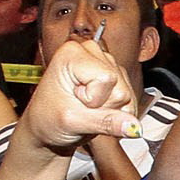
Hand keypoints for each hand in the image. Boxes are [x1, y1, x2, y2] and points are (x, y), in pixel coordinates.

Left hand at [22, 34, 140, 151]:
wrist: (46, 127)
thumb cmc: (48, 119)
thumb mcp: (73, 122)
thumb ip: (105, 122)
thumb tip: (133, 127)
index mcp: (73, 53)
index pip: (107, 78)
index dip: (93, 99)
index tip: (74, 100)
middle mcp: (91, 52)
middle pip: (120, 87)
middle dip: (103, 107)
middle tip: (80, 108)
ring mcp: (105, 63)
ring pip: (127, 94)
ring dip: (110, 110)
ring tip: (86, 109)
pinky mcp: (115, 76)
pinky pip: (130, 99)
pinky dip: (116, 112)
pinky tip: (97, 110)